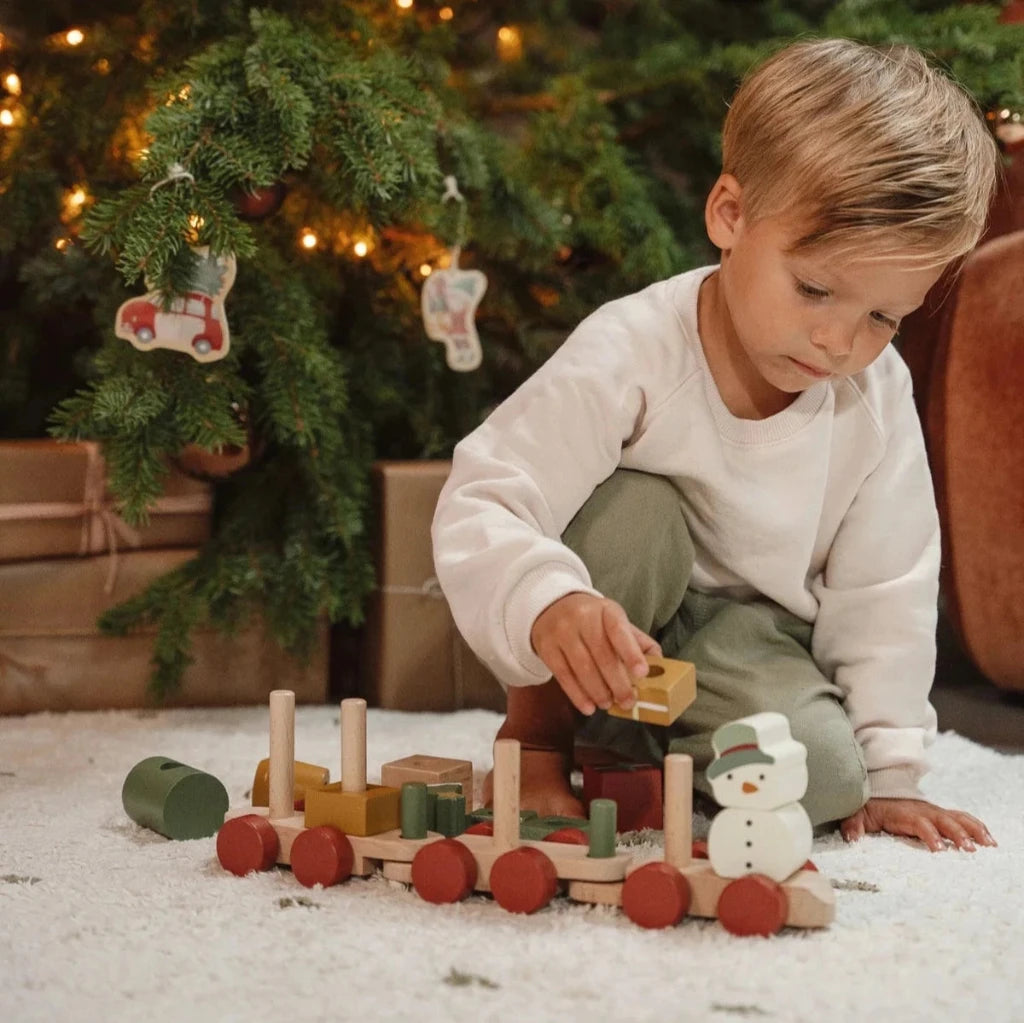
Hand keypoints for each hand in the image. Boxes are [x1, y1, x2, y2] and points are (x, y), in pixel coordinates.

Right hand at [530, 592, 660, 715]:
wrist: (551, 606)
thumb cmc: (592, 619)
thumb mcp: (615, 620)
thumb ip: (637, 641)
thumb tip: (659, 665)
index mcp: (606, 610)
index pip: (620, 631)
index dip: (631, 653)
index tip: (642, 674)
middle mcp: (582, 618)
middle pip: (602, 655)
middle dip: (617, 683)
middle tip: (628, 702)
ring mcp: (562, 632)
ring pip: (582, 667)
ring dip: (598, 691)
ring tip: (608, 705)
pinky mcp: (546, 647)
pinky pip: (563, 675)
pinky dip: (577, 695)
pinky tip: (588, 708)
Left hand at [840, 797, 996, 851]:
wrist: (874, 790)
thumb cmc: (867, 806)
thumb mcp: (855, 813)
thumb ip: (853, 824)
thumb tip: (853, 838)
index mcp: (902, 812)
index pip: (919, 823)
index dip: (929, 834)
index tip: (938, 849)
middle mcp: (921, 810)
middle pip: (943, 820)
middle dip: (957, 833)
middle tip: (970, 849)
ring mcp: (932, 811)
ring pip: (956, 817)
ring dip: (972, 829)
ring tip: (988, 844)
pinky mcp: (938, 814)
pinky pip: (960, 817)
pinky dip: (975, 826)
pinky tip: (988, 839)